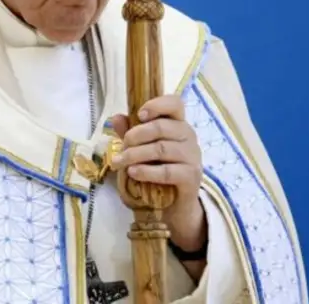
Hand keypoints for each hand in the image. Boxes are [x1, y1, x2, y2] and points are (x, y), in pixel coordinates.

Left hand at [109, 95, 206, 253]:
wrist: (174, 205)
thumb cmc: (156, 170)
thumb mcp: (140, 149)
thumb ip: (129, 132)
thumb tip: (116, 117)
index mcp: (177, 124)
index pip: (175, 103)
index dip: (158, 104)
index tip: (140, 114)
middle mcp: (188, 137)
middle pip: (162, 127)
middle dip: (135, 135)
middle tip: (121, 146)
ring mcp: (193, 157)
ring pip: (162, 149)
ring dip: (135, 154)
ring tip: (119, 162)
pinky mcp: (191, 177)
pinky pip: (168, 171)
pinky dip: (147, 171)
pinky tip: (133, 173)